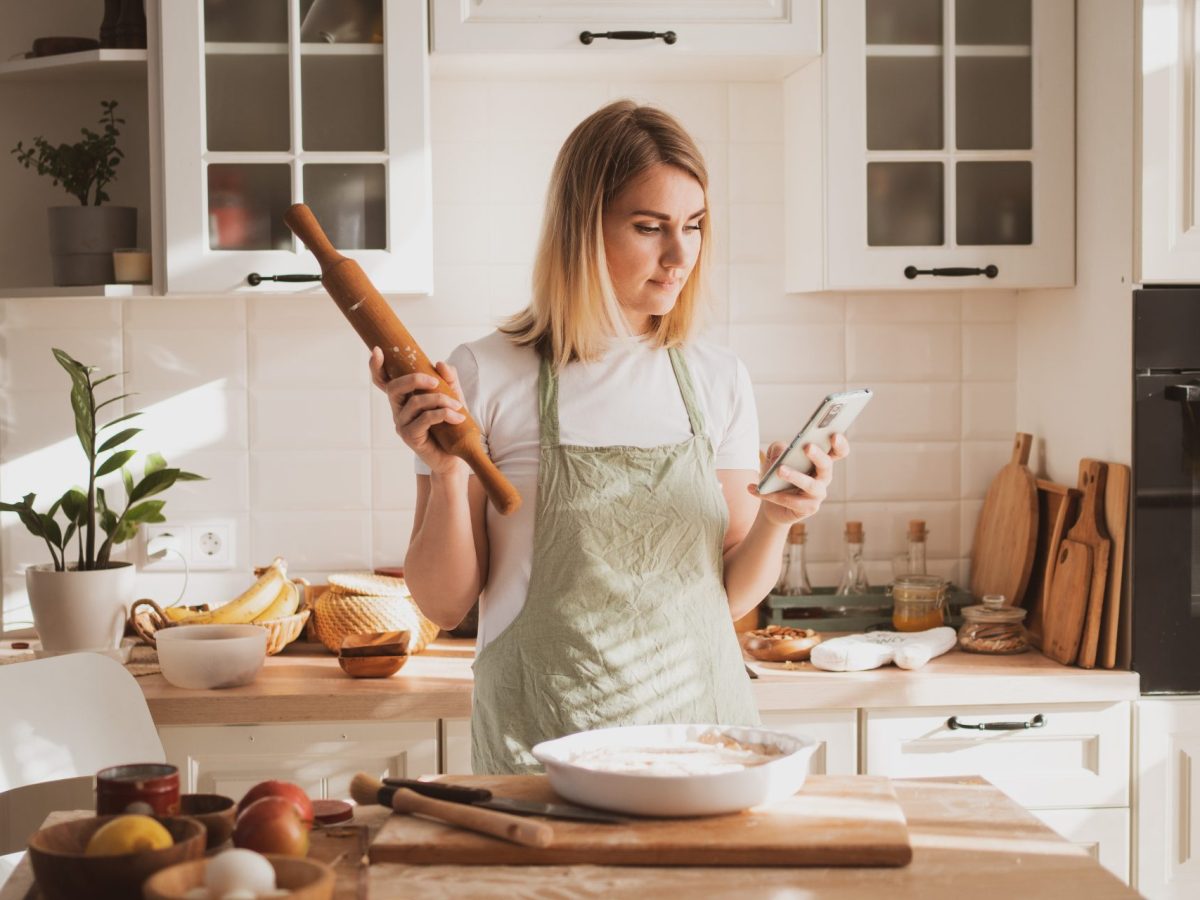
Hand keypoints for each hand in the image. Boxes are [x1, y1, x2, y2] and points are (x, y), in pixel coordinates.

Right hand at [369, 347, 468, 477]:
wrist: (454, 457)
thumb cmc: (451, 426)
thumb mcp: (453, 398)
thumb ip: (448, 380)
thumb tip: (439, 363)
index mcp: (404, 398)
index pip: (384, 381)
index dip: (377, 366)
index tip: (378, 350)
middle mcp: (398, 410)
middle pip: (394, 387)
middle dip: (415, 379)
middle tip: (435, 382)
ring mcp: (401, 424)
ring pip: (415, 402)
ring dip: (440, 400)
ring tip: (458, 406)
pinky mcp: (410, 437)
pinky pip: (424, 419)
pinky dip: (443, 414)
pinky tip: (457, 417)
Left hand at [747, 434, 849, 526]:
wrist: (771, 503)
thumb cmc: (777, 475)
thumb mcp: (774, 457)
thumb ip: (778, 449)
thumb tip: (782, 452)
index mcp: (820, 461)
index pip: (837, 451)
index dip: (840, 443)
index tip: (834, 434)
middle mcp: (823, 477)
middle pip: (826, 465)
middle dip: (818, 455)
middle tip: (807, 446)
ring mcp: (818, 494)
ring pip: (811, 485)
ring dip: (795, 476)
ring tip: (779, 470)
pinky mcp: (808, 508)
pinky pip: (791, 501)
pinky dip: (773, 495)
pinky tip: (756, 489)